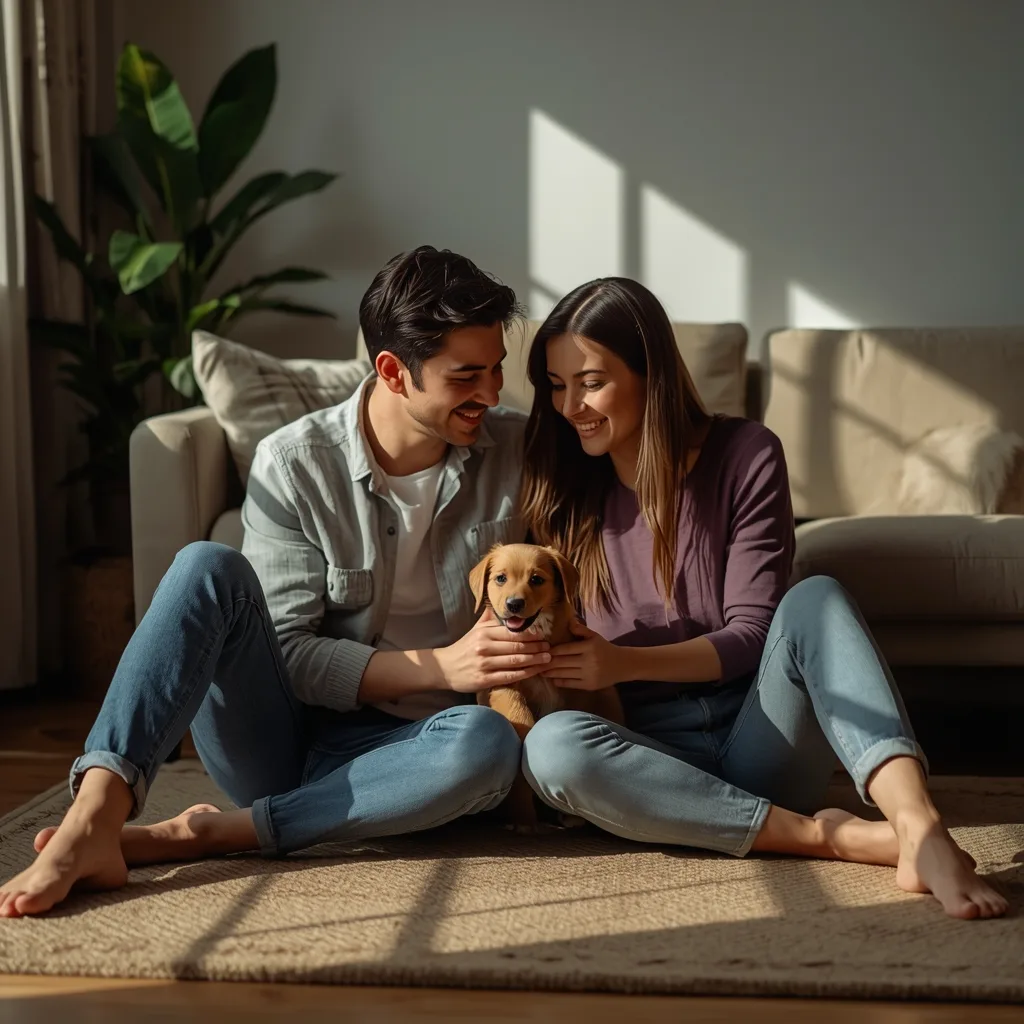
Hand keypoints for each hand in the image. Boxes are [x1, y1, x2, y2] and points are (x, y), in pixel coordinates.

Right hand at [435, 606, 550, 693]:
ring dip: (535, 660)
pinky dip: (525, 674)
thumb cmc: (464, 647)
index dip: (531, 634)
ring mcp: (485, 664)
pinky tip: (535, 671)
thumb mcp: (475, 629)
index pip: (513, 632)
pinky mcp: (485, 679)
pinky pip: (510, 676)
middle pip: (517, 646)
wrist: (444, 668)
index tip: (544, 635)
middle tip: (550, 648)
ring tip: (547, 659)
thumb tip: (505, 604)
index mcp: (484, 632)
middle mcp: (485, 647)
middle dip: (536, 647)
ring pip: (516, 661)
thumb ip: (490, 618)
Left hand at [543, 620, 623, 689]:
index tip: (541, 651)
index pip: (565, 649)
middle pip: (562, 662)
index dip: (552, 651)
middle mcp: (588, 661)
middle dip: (547, 663)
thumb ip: (581, 629)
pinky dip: (560, 681)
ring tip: (540, 671)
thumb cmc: (604, 648)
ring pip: (564, 674)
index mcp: (589, 647)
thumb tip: (569, 621)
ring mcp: (589, 674)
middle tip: (535, 662)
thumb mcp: (594, 636)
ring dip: (550, 673)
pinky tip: (553, 679)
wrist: (622, 665)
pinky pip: (570, 684)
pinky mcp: (589, 685)